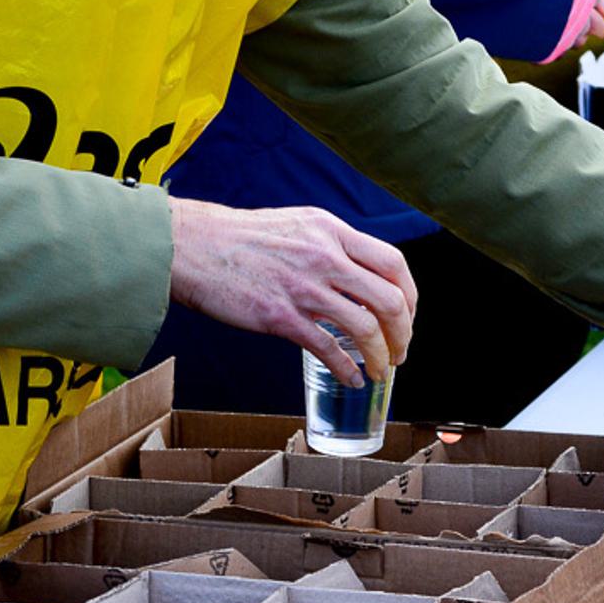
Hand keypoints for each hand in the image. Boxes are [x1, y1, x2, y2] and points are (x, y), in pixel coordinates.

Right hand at [168, 198, 415, 387]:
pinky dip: (347, 369)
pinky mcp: (280, 316)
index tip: (408, 316)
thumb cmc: (242, 237)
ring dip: (380, 357)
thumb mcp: (299, 225)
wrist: (193, 245)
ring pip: (366, 328)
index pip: (393, 263)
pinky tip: (351, 378)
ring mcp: (304, 287)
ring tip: (379, 370)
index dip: (410, 295)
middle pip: (390, 299)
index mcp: (331, 230)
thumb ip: (331, 245)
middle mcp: (324, 255)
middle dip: (403, 333)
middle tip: (399, 351)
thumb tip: (360, 274)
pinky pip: (328, 349)